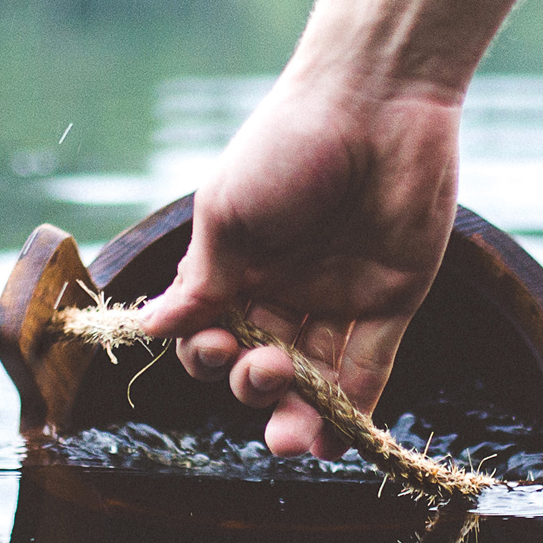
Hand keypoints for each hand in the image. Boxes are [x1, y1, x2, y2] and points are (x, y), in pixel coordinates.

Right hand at [140, 69, 460, 457]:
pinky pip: (369, 370)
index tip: (214, 345)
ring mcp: (339, 298)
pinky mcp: (392, 301)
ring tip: (291, 439)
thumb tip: (150, 328)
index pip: (210, 333)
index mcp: (237, 265)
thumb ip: (201, 279)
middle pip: (259, 365)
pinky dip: (350, 412)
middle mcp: (284, 288)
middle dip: (250, 385)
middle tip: (262, 367)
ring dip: (296, 416)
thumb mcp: (228, 212)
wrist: (377, 101)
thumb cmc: (288, 143)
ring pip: (313, 381)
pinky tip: (330, 441)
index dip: (206, 355)